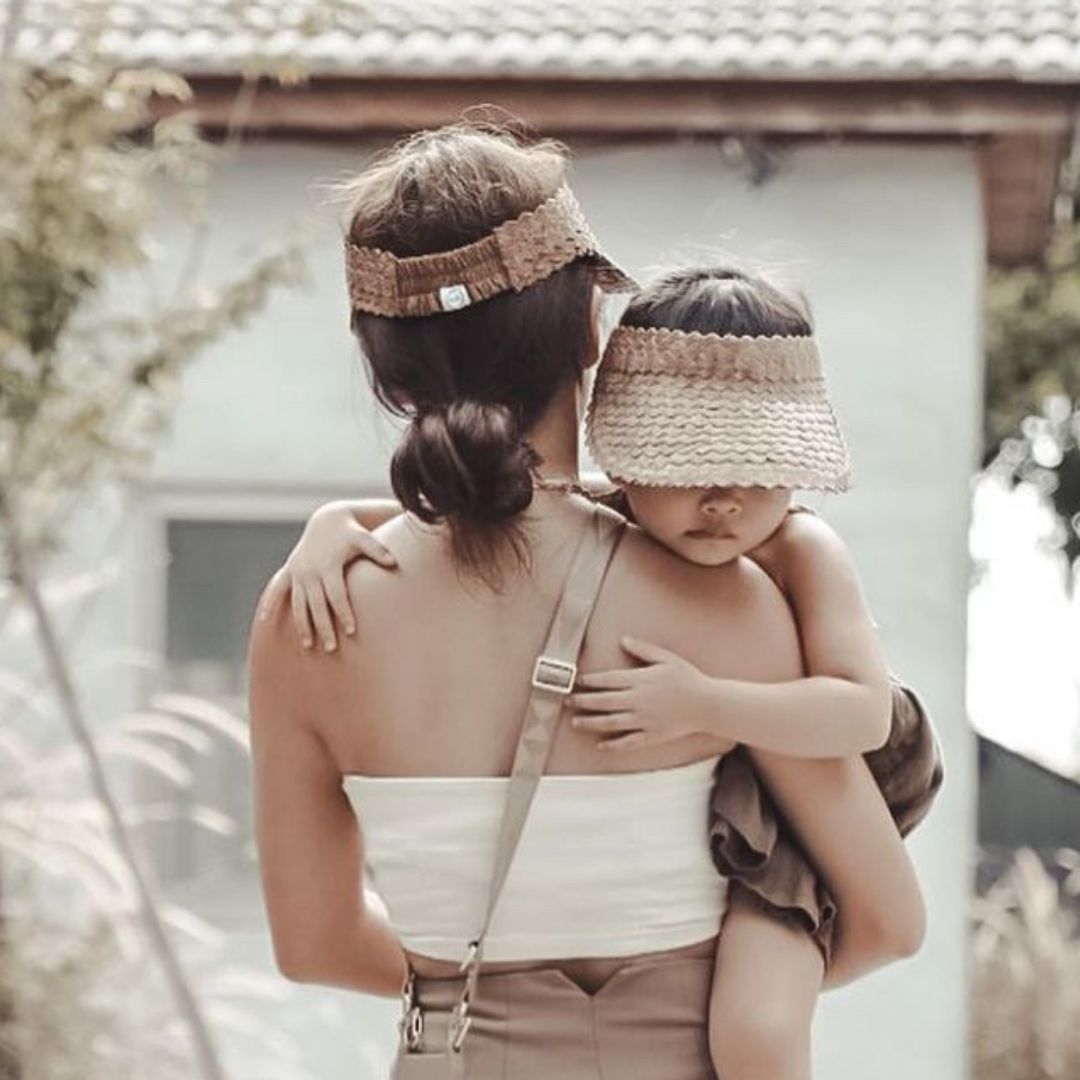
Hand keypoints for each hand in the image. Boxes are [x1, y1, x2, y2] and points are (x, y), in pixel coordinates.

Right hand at [256, 501, 396, 651]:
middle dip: (324, 626)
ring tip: (309, 645)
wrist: (328, 519)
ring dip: (302, 624)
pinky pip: (277, 589)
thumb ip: (378, 550)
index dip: (344, 613)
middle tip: (332, 648)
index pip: (336, 595)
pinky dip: (270, 604)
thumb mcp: (364, 538)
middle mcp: (310, 571)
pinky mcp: (290, 571)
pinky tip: (264, 620)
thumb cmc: (350, 532)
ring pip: (298, 603)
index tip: (351, 631)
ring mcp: (298, 572)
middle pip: (317, 605)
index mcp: (328, 566)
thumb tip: (394, 562)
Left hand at [569, 636, 714, 750]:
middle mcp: (639, 701)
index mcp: (641, 680)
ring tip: (575, 722)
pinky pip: (628, 742)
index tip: (576, 681)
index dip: (590, 681)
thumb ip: (643, 649)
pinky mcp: (652, 735)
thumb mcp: (666, 658)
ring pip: (611, 723)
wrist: (708, 704)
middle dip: (582, 702)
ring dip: (590, 723)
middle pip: (604, 702)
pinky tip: (601, 745)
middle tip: (566, 701)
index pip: (608, 680)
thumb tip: (624, 640)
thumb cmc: (688, 678)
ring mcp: (644, 720)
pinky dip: (613, 744)